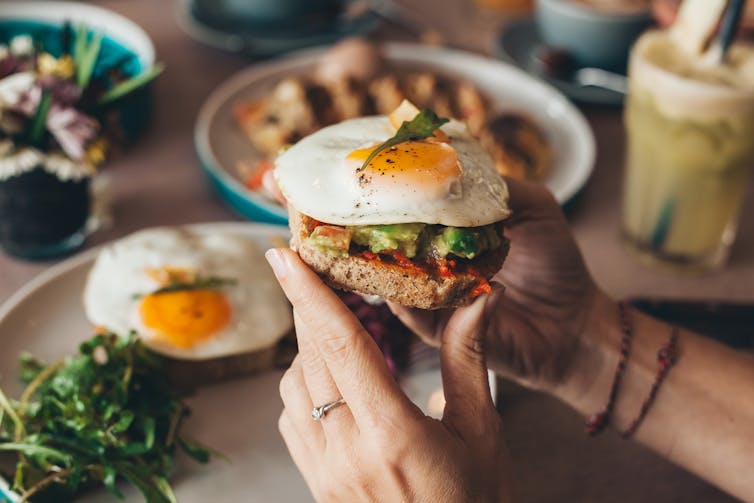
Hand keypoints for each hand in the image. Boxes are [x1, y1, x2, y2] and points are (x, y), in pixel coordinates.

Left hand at [266, 248, 511, 502]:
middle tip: (308, 267)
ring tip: (338, 330)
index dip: (309, 294)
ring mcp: (325, 471)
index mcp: (393, 433)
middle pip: (312, 356)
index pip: (342, 345)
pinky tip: (333, 382)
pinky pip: (291, 418)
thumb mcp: (481, 432)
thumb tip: (479, 297)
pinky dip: (304, 386)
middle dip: (308, 306)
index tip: (283, 254)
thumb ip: (467, 359)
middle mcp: (348, 450)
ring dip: (308, 348)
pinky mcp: (316, 483)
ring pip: (294, 386)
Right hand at [389, 178, 602, 394]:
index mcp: (452, 232)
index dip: (392, 198)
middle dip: (373, 233)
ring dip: (385, 267)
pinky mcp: (442, 332)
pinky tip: (414, 284)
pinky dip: (409, 302)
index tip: (372, 181)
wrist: (575, 322)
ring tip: (380, 248)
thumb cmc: (557, 263)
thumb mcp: (535, 207)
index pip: (413, 212)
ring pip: (394, 282)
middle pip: (392, 247)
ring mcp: (436, 298)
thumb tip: (454, 170)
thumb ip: (499, 187)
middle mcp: (438, 263)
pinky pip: (415, 317)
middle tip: (357, 218)